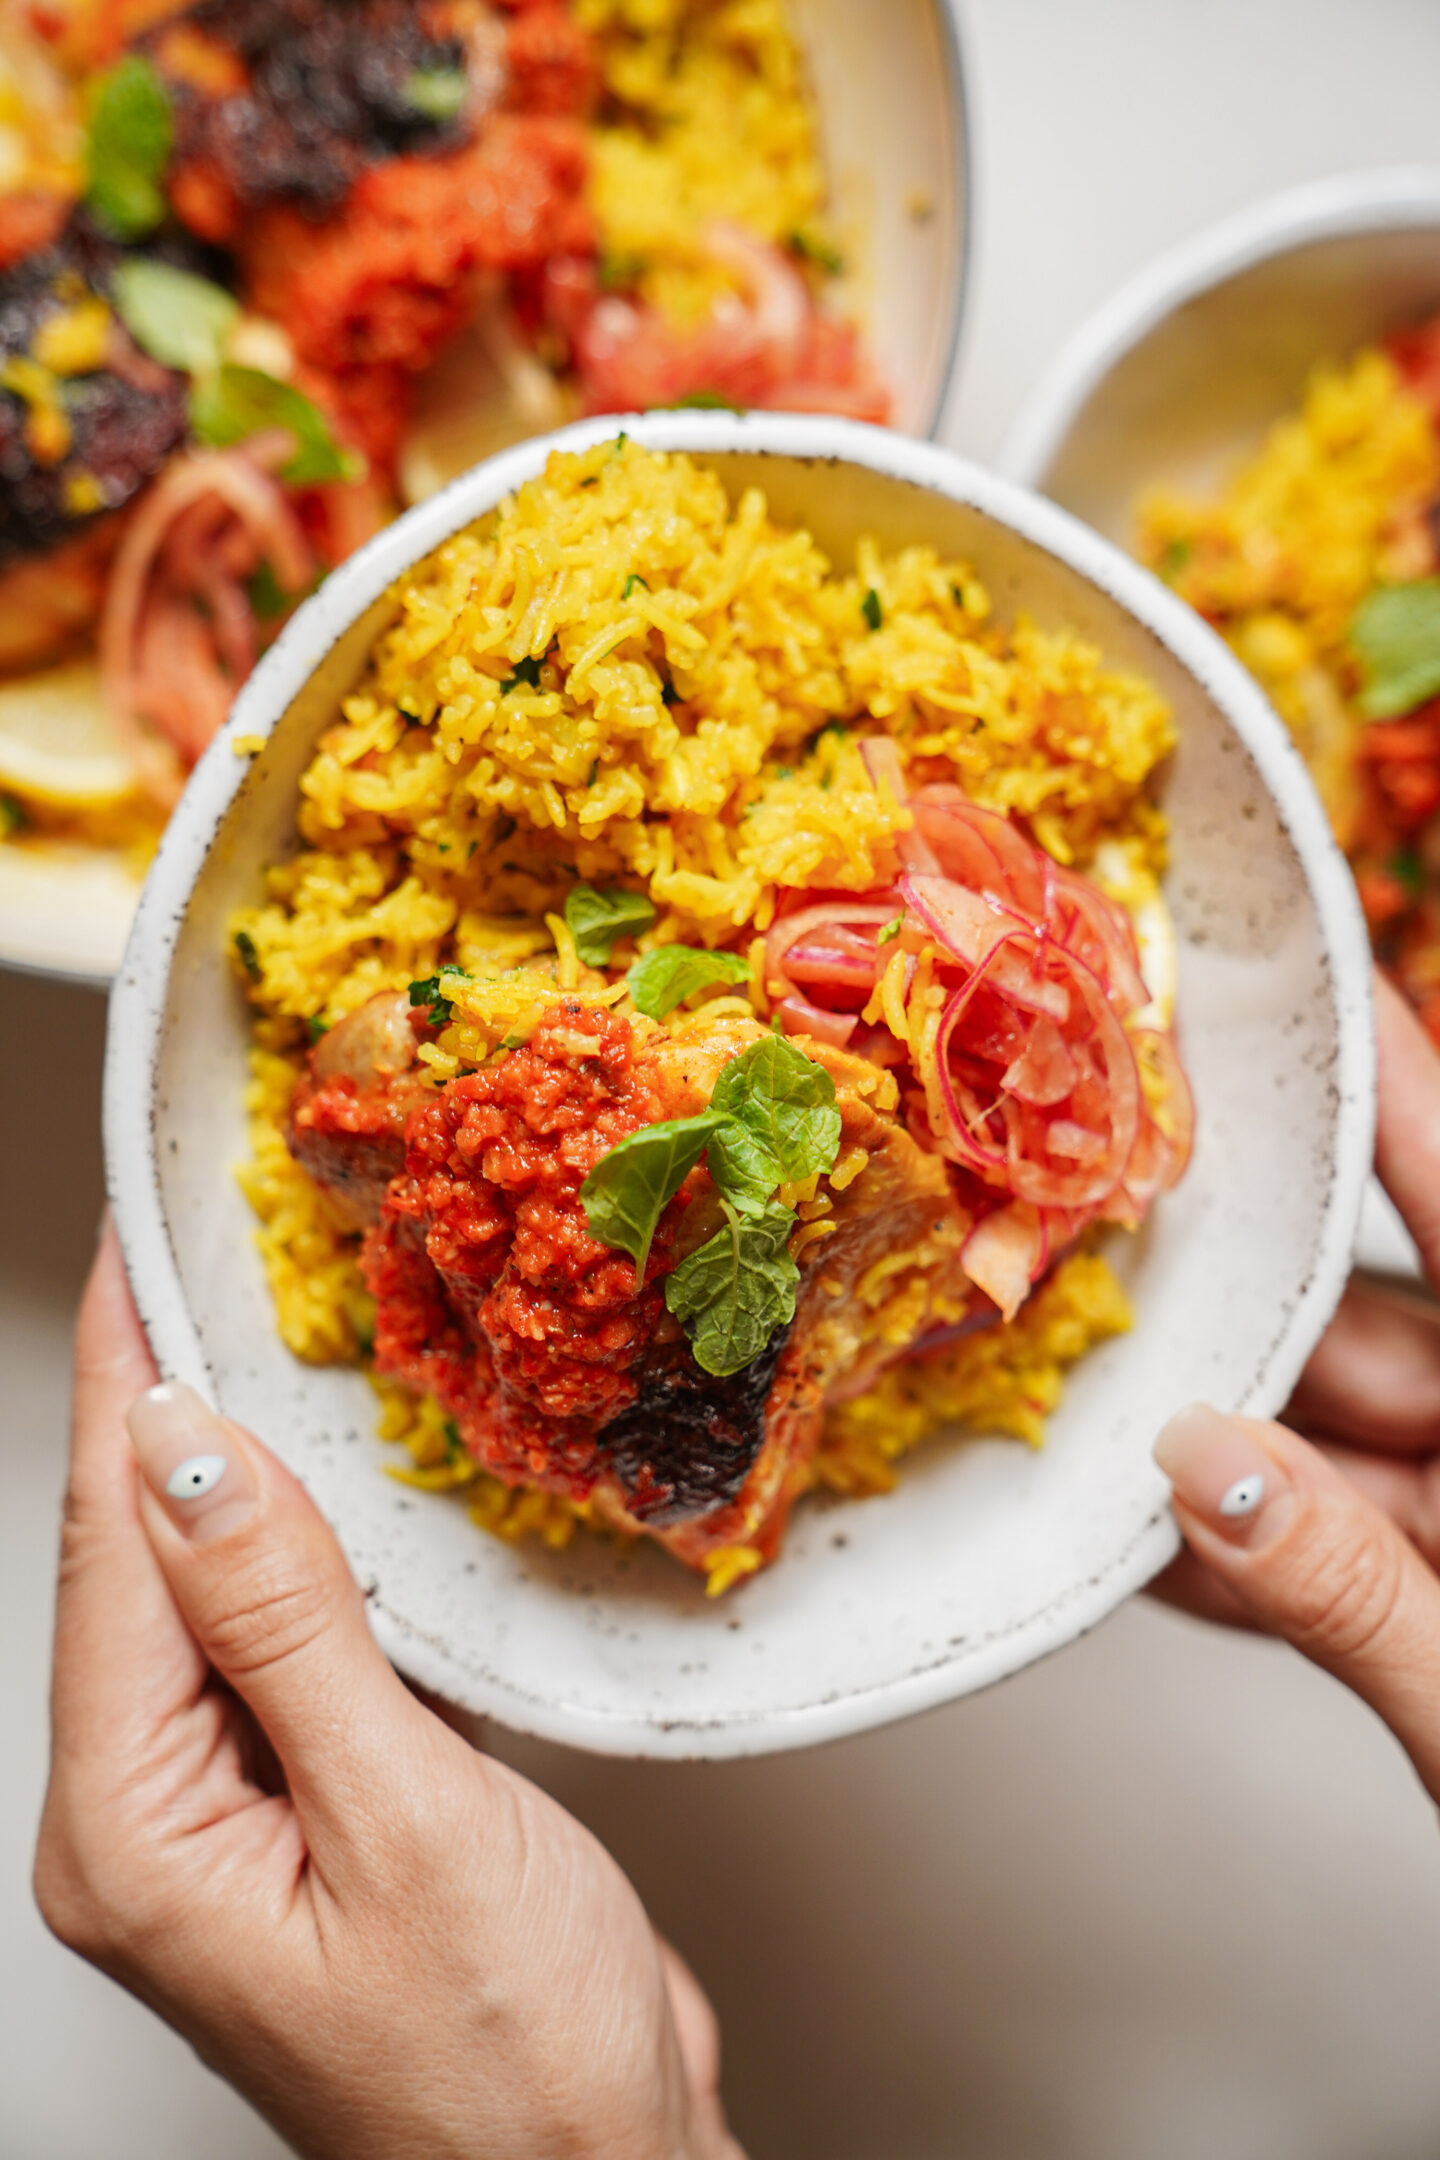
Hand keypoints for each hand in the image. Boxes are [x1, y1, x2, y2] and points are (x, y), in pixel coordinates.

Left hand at [35, 1226, 741, 2159]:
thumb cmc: (509, 2064)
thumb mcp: (404, 1826)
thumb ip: (287, 1627)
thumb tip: (190, 1453)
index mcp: (138, 1832)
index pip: (111, 1556)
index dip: (128, 1387)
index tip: (135, 1251)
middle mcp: (159, 1816)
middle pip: (139, 1563)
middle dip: (164, 1405)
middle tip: (191, 1254)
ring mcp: (234, 1809)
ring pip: (214, 1589)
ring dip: (236, 1464)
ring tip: (247, 1328)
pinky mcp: (313, 1800)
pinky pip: (286, 1638)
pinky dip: (308, 1544)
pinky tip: (326, 1482)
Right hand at [1152, 971, 1439, 1805]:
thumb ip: (1355, 1592)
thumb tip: (1200, 1468)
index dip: (1387, 1076)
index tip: (1296, 977)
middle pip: (1384, 1331)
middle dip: (1242, 1326)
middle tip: (1104, 1282)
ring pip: (1354, 1443)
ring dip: (1234, 1456)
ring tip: (1103, 1449)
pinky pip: (1359, 1542)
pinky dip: (1266, 1553)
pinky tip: (1169, 1558)